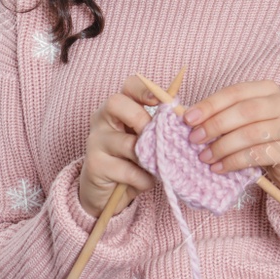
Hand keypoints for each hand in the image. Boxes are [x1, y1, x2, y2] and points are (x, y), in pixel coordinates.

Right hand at [77, 75, 159, 218]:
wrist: (108, 192)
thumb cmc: (133, 161)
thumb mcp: (148, 141)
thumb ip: (162, 128)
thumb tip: (185, 117)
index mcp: (117, 108)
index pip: (128, 86)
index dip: (144, 89)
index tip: (161, 100)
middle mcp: (101, 119)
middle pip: (116, 103)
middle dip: (142, 119)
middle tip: (156, 137)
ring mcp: (95, 141)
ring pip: (127, 143)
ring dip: (148, 158)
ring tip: (156, 167)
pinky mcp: (94, 165)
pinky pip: (128, 170)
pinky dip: (143, 179)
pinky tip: (144, 181)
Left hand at [180, 79, 279, 192]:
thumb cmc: (267, 137)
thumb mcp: (247, 121)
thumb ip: (224, 116)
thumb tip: (189, 120)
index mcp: (268, 90)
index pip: (234, 92)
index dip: (210, 105)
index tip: (188, 118)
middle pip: (243, 111)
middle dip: (214, 125)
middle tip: (194, 139)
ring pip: (250, 134)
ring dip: (222, 147)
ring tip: (204, 157)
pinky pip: (257, 155)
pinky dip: (234, 162)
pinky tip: (220, 168)